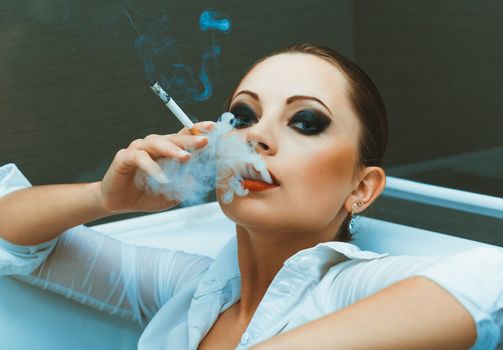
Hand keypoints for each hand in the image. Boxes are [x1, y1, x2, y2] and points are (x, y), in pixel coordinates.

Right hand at [98, 122, 213, 213]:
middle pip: (174, 137)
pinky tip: (162, 178)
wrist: (120, 203)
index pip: (185, 136)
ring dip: (173, 150)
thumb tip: (195, 179)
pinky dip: (152, 167)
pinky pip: (140, 158)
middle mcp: (155, 146)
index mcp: (168, 150)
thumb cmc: (147, 194)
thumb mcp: (171, 195)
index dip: (198, 130)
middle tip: (204, 141)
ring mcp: (139, 149)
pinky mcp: (124, 157)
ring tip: (186, 158)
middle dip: (190, 139)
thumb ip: (183, 187)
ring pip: (158, 143)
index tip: (214, 128)